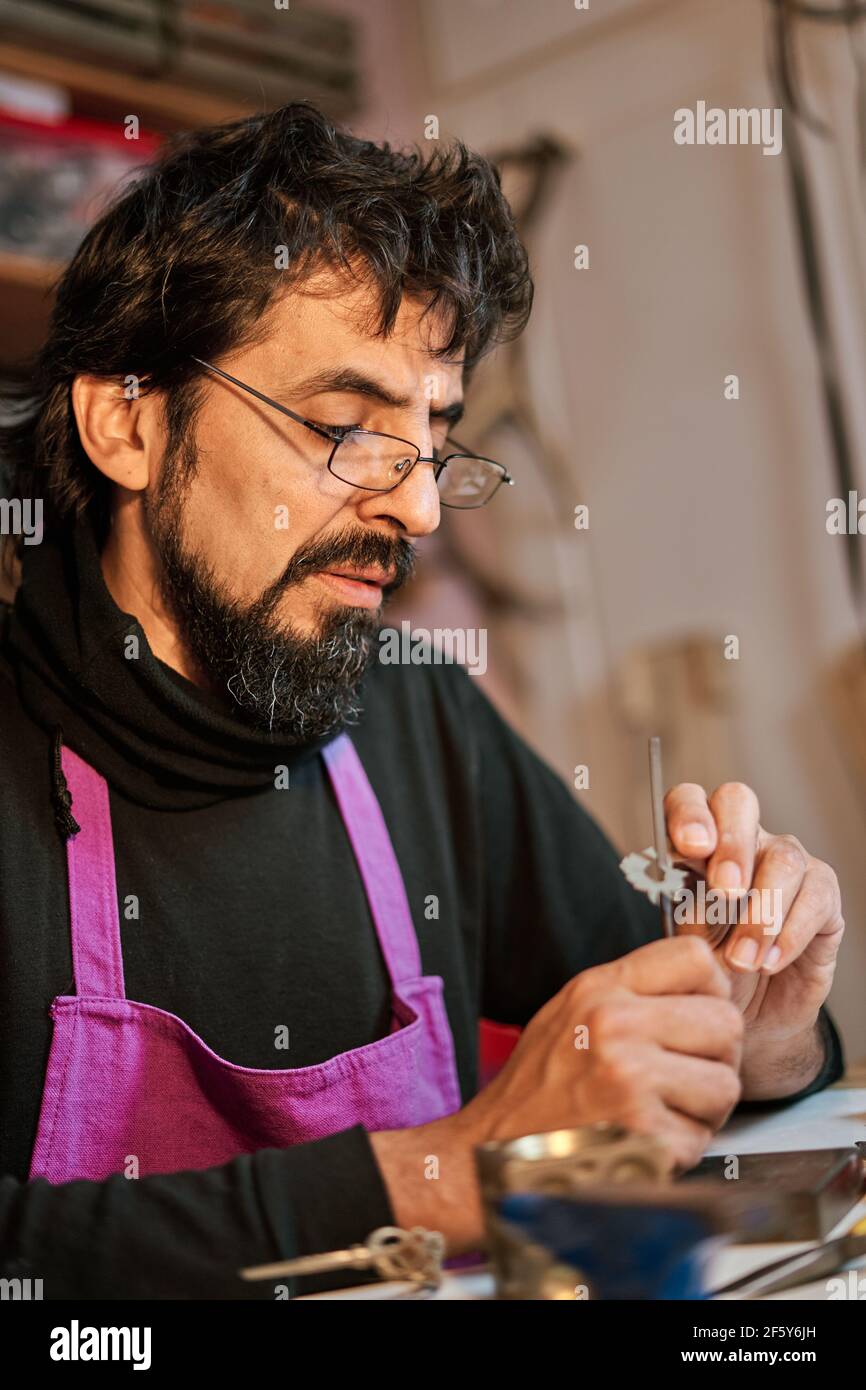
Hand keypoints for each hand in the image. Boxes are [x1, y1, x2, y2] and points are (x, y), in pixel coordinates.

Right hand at [461, 935, 742, 1170]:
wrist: (492, 1155)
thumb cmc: (536, 1088)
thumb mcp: (571, 1011)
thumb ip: (632, 992)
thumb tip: (708, 983)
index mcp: (599, 988)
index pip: (697, 958)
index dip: (711, 990)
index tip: (696, 1018)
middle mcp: (614, 1024)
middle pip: (726, 1022)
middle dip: (715, 1057)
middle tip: (683, 1077)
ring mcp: (628, 1078)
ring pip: (727, 1083)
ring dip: (704, 1108)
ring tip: (661, 1111)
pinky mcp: (641, 1133)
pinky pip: (703, 1137)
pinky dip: (682, 1149)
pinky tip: (646, 1142)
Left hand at [663, 782, 844, 1093]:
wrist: (748, 1016)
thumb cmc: (711, 970)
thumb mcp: (687, 945)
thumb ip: (686, 913)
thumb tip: (690, 896)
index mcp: (698, 843)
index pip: (690, 802)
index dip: (689, 814)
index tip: (688, 847)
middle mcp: (743, 840)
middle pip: (739, 803)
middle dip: (731, 845)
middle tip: (724, 890)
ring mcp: (785, 862)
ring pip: (782, 858)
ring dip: (760, 913)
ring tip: (742, 961)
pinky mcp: (821, 896)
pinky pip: (815, 896)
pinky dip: (790, 933)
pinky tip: (769, 961)